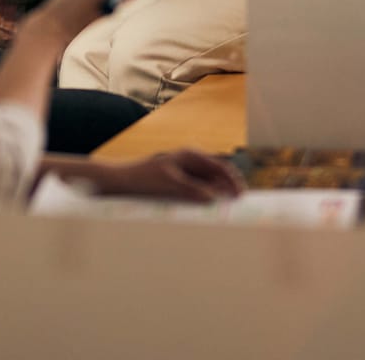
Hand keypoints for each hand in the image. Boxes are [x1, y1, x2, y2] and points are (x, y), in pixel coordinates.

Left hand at [91, 150, 243, 202]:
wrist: (123, 180)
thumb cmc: (145, 177)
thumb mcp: (169, 183)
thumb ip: (191, 189)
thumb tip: (212, 198)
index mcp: (191, 155)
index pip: (220, 166)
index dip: (233, 180)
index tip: (241, 195)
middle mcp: (191, 162)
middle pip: (218, 175)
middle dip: (229, 187)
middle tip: (239, 205)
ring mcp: (186, 172)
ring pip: (210, 184)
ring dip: (219, 194)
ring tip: (227, 210)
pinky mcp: (180, 183)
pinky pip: (199, 191)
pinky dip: (206, 198)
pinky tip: (209, 210)